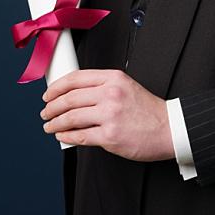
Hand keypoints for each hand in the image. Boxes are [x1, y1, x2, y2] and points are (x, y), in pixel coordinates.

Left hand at [40, 69, 175, 161]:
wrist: (169, 129)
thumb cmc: (147, 110)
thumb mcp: (125, 86)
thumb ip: (101, 86)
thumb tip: (72, 94)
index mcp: (113, 78)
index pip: (75, 78)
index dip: (56, 87)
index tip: (48, 95)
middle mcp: (110, 94)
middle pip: (69, 98)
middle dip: (52, 107)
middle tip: (45, 112)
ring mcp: (110, 115)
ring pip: (71, 117)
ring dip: (55, 123)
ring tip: (49, 126)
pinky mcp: (110, 136)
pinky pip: (80, 136)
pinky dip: (67, 136)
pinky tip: (62, 136)